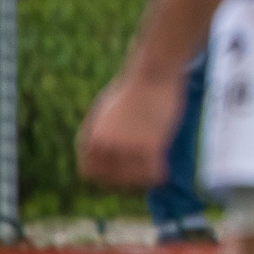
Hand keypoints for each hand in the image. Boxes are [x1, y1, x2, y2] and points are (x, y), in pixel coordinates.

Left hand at [76, 67, 186, 186]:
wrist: (153, 74)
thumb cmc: (132, 88)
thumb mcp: (105, 111)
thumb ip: (101, 132)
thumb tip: (102, 147)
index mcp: (92, 137)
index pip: (89, 171)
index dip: (104, 175)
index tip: (119, 175)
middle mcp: (106, 146)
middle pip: (112, 178)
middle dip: (126, 180)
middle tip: (140, 177)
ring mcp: (127, 148)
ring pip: (134, 178)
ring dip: (143, 179)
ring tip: (154, 175)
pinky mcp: (149, 146)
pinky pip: (152, 172)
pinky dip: (158, 175)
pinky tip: (164, 174)